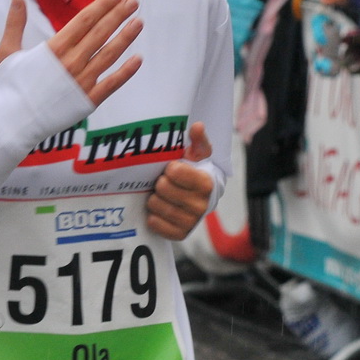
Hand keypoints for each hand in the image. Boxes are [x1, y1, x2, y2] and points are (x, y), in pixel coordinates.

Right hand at [0, 0, 141, 106]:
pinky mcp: (87, 100)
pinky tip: (138, 59)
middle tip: (132, 2)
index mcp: (54, 48)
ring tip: (138, 22)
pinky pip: (111, 84)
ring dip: (125, 37)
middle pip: (100, 33)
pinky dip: (126, 72)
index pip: (84, 21)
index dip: (101, 6)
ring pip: (109, 55)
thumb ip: (15, 23)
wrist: (13, 121)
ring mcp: (81, 81)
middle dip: (118, 16)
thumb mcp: (7, 51)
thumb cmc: (10, 86)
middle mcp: (71, 62)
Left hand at [147, 122, 214, 239]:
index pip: (174, 172)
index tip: (171, 168)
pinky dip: (153, 216)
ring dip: (153, 198)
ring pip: (156, 206)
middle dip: (159, 182)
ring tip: (159, 195)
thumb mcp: (199, 155)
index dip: (169, 168)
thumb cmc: (195, 173)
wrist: (201, 200)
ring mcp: (191, 221)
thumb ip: (198, 140)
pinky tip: (157, 210)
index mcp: (206, 183)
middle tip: (163, 182)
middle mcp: (201, 204)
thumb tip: (197, 126)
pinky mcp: (181, 234)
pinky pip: (156, 224)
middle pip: (163, 188)